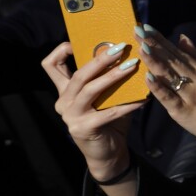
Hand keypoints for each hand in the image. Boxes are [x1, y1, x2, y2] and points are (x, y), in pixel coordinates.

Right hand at [42, 39, 141, 181]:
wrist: (108, 153)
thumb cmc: (109, 120)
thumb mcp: (104, 95)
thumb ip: (106, 77)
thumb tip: (125, 50)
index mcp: (65, 90)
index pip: (50, 65)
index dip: (61, 50)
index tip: (82, 41)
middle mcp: (63, 101)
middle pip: (78, 74)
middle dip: (99, 58)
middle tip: (121, 48)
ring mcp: (71, 116)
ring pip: (90, 89)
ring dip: (113, 76)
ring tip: (132, 66)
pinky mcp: (84, 128)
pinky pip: (109, 112)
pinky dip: (128, 104)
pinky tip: (144, 98)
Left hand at [136, 27, 195, 148]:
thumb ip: (195, 56)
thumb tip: (181, 37)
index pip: (175, 50)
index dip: (159, 38)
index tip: (144, 26)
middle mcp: (194, 77)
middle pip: (170, 58)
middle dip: (152, 44)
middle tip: (136, 30)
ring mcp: (188, 93)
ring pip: (169, 75)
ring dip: (154, 60)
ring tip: (141, 47)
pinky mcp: (183, 110)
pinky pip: (169, 97)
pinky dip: (159, 87)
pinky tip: (148, 78)